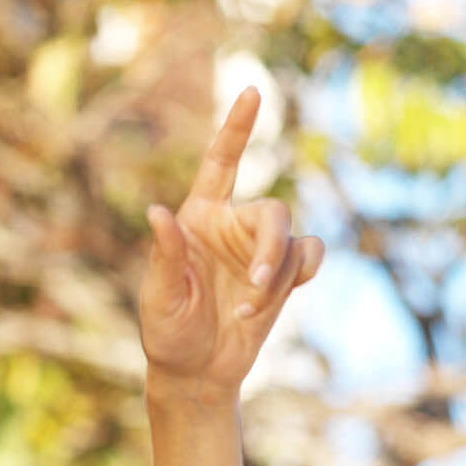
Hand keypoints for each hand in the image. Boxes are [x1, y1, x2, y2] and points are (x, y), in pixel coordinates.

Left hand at [138, 87, 323, 402]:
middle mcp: (232, 226)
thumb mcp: (159, 297)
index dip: (236, 128)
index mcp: (199, 218)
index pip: (221, 164)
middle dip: (270, 249)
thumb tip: (157, 212)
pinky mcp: (282, 274)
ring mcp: (260, 249)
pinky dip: (301, 273)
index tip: (252, 91)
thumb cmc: (168, 334)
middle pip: (272, 212)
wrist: (196, 374)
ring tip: (247, 313)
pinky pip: (309, 255)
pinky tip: (287, 292)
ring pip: (290, 240)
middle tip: (257, 285)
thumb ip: (165, 255)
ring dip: (276, 279)